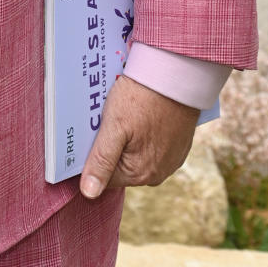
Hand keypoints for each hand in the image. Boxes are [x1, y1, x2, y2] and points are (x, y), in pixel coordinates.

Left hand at [79, 75, 197, 198]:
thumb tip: (89, 193)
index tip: (93, 132)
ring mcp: (171, 160)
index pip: (104, 175)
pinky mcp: (179, 145)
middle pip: (121, 165)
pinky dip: (145, 132)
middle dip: (112, 144)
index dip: (94, 154)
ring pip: (137, 154)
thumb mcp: (114, 126)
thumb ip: (101, 161)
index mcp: (139, 174)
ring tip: (126, 112)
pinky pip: (153, 145)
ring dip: (129, 138)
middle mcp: (157, 174)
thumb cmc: (142, 98)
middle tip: (110, 117)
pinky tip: (142, 113)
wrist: (177, 74)